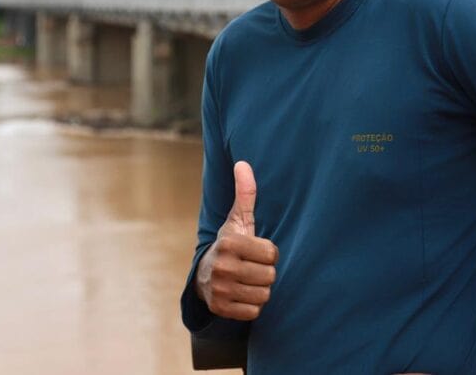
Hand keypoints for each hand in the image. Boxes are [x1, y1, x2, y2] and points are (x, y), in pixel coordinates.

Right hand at [196, 161, 278, 320]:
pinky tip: (241, 294)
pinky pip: (255, 311)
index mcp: (229, 244)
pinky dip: (252, 305)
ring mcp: (220, 290)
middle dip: (264, 272)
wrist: (203, 276)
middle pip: (269, 276)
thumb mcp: (237, 220)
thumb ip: (246, 193)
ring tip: (247, 279)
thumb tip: (243, 163)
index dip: (267, 252)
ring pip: (264, 295)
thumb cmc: (230, 244)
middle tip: (250, 266)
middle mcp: (222, 267)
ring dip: (259, 289)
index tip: (255, 250)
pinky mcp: (221, 309)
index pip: (271, 254)